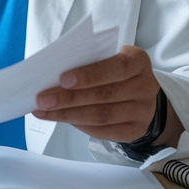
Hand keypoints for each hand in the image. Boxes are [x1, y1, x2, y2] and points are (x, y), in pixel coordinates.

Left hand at [32, 46, 161, 142]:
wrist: (143, 96)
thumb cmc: (117, 72)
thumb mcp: (110, 58)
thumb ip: (90, 62)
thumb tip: (54, 75)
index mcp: (138, 61)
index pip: (117, 67)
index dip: (90, 75)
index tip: (63, 79)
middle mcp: (145, 86)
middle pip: (104, 95)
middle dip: (69, 98)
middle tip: (43, 99)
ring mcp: (143, 111)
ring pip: (101, 115)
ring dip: (68, 114)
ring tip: (45, 111)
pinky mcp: (135, 130)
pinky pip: (103, 131)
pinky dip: (80, 125)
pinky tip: (62, 119)